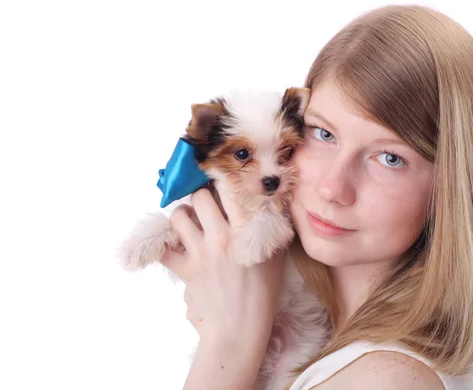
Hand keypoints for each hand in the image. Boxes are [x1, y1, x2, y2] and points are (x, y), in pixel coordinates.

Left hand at [160, 187, 284, 344]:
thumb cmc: (263, 291)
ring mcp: (199, 253)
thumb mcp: (276, 256)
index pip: (232, 190)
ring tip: (190, 221)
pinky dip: (165, 243)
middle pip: (200, 196)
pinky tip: (174, 242)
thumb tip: (271, 200)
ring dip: (183, 215)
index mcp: (245, 232)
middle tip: (207, 203)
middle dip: (203, 195)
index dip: (227, 179)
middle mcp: (220, 238)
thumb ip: (272, 226)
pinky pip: (164, 248)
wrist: (240, 326)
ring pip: (178, 216)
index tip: (226, 177)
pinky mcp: (184, 269)